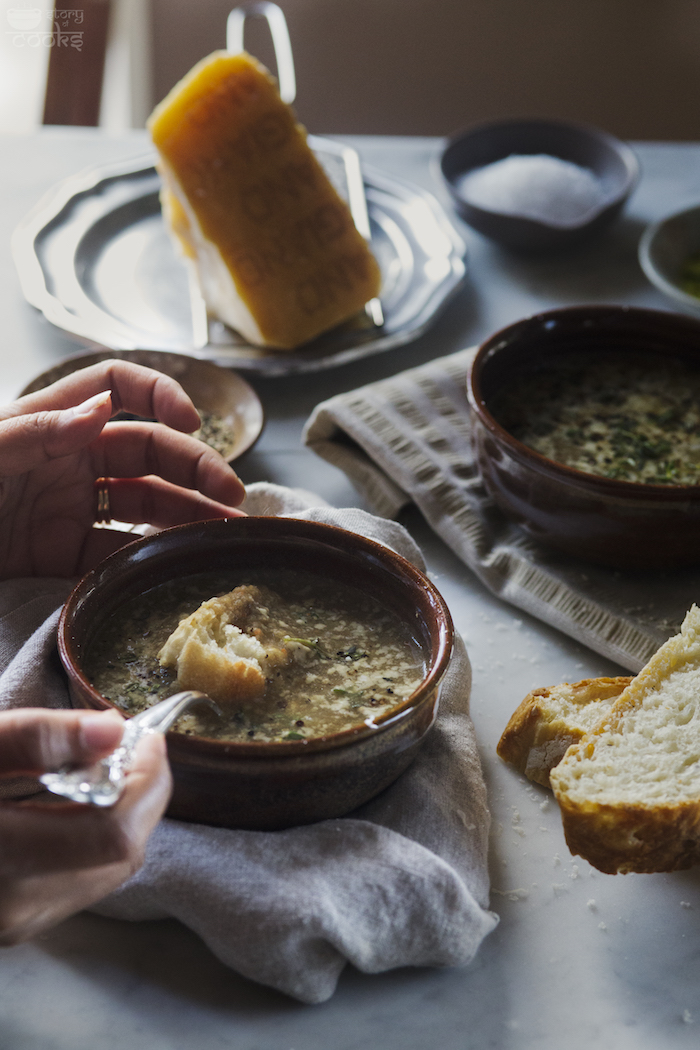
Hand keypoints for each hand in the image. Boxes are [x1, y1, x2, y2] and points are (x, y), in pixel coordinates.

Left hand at [0, 360, 246, 577]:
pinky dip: (154, 558)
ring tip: (228, 533)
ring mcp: (72, 508)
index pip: (117, 387)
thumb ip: (38, 432)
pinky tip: (182, 564)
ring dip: (191, 514)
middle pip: (151, 452)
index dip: (160, 394)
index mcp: (54, 421)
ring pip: (148, 503)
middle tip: (234, 495)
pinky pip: (120, 554)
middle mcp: (72, 460)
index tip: (192, 423)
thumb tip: (101, 409)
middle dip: (198, 469)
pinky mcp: (66, 555)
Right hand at [0, 708, 170, 943]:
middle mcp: (14, 909)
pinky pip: (82, 881)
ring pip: (108, 872)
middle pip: (122, 856)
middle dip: (144, 795)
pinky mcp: (14, 924)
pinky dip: (97, 837)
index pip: (114, 835)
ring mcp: (15, 924)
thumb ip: (37, 738)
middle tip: (135, 745)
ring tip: (108, 766)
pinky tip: (80, 800)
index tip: (146, 736)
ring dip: (124, 815)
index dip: (147, 782)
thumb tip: (112, 732)